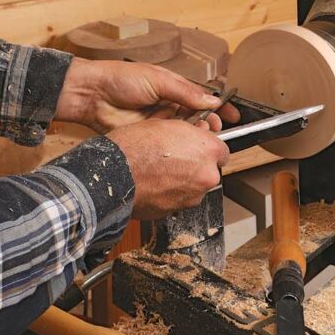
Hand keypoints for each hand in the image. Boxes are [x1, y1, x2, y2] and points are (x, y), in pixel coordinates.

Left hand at [55, 57, 238, 131]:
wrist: (92, 96)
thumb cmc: (121, 80)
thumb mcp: (158, 79)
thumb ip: (185, 91)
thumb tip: (211, 101)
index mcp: (173, 88)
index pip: (202, 99)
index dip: (219, 107)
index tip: (234, 116)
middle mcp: (169, 106)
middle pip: (197, 118)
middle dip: (210, 124)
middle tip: (215, 129)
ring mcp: (160, 123)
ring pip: (185, 133)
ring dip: (195, 135)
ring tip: (201, 137)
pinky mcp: (149, 138)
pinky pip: (169, 143)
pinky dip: (179, 146)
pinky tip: (186, 148)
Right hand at [107, 119, 229, 218]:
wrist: (113, 175)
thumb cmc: (135, 147)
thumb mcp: (167, 125)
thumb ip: (189, 134)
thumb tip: (194, 137)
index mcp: (208, 151)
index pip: (222, 150)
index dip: (206, 148)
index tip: (196, 147)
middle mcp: (206, 176)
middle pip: (209, 170)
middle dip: (196, 165)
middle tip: (175, 158)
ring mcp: (193, 196)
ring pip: (195, 186)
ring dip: (183, 180)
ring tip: (161, 171)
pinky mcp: (177, 210)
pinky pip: (179, 199)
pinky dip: (171, 193)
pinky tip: (155, 183)